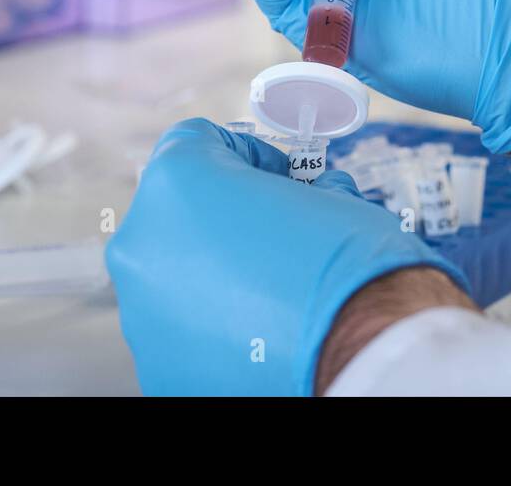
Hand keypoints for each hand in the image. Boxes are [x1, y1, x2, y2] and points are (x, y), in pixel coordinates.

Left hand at [104, 119, 466, 394]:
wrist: (368, 350)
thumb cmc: (352, 265)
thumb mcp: (329, 193)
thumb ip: (290, 187)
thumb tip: (301, 199)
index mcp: (178, 182)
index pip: (197, 143)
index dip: (246, 155)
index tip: (275, 179)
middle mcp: (142, 241)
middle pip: (176, 214)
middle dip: (224, 220)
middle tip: (275, 236)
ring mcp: (143, 310)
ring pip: (171, 277)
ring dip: (214, 277)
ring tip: (272, 293)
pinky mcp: (158, 365)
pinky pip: (181, 331)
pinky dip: (215, 328)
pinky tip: (262, 332)